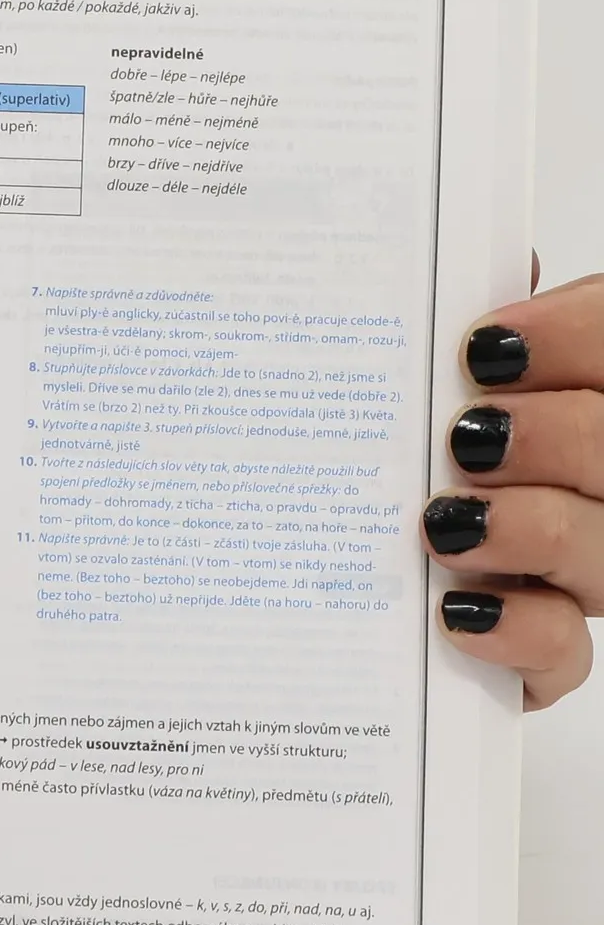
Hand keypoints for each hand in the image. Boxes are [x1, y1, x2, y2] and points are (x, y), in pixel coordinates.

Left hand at [425, 262, 602, 707]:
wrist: (346, 568)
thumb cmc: (407, 439)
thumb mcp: (431, 370)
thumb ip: (472, 323)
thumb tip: (487, 271)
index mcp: (579, 394)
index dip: (577, 338)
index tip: (485, 346)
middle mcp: (598, 479)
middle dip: (556, 437)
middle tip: (471, 436)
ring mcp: (583, 569)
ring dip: (532, 528)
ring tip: (448, 519)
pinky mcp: (542, 649)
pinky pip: (566, 653)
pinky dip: (519, 634)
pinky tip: (459, 609)